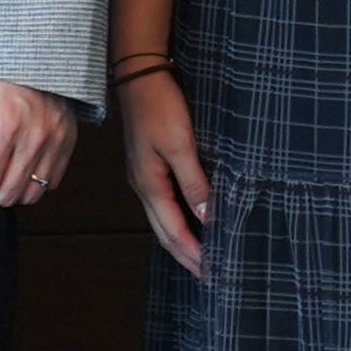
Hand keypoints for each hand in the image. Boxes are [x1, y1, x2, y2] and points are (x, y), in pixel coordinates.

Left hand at [0, 72, 79, 207]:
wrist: (32, 43)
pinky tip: (15, 161)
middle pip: (6, 193)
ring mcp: (56, 140)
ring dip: (7, 187)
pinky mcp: (68, 141)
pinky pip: (51, 182)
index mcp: (6, 124)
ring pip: (30, 194)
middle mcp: (36, 136)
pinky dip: (31, 181)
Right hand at [119, 69, 210, 272]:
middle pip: (164, 231)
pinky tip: (191, 221)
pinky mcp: (148, 166)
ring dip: (181, 241)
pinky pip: (163, 205)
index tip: (211, 273)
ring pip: (162, 220)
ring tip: (202, 256)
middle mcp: (143, 185)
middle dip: (185, 255)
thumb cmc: (159, 106)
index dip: (192, 253)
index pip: (172, 230)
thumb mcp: (180, 143)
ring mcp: (143, 176)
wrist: (138, 75)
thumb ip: (193, 181)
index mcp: (149, 184)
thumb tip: (207, 216)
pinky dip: (178, 221)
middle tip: (209, 275)